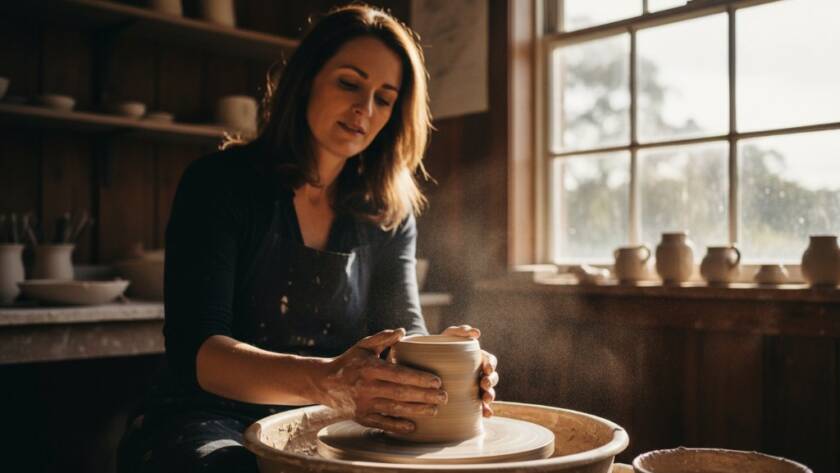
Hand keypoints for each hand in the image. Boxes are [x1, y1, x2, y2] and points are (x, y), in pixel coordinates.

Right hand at [317, 328, 447, 432]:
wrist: (323, 382)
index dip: (419, 379)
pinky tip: (413, 427)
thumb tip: (402, 331)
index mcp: (370, 367)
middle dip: (424, 396)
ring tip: (434, 410)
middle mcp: (367, 387)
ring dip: (416, 411)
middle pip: (401, 393)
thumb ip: (383, 338)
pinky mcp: (361, 417)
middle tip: (444, 397)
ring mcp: (364, 404)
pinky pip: (382, 423)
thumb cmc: (349, 361)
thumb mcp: (363, 346)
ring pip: (394, 409)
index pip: (399, 374)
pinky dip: (397, 426)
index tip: (437, 381)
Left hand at [440, 324, 498, 416]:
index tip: (487, 368)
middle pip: (492, 378)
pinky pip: (480, 406)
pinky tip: (486, 414)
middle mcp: (479, 374)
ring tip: (485, 399)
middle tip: (484, 384)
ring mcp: (474, 387)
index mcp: (478, 359)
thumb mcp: (449, 336)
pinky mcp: (468, 399)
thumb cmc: (440, 346)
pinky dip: (486, 410)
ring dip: (490, 396)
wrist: (424, 361)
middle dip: (491, 382)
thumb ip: (460, 331)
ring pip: (488, 392)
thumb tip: (476, 332)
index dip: (491, 365)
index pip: (490, 361)